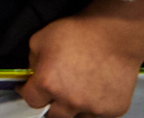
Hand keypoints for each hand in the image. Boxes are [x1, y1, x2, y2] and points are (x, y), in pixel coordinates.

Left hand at [20, 15, 143, 117]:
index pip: (31, 101)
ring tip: (77, 90)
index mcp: (48, 83)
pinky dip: (93, 106)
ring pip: (77, 117)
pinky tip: (95, 89)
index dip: (28, 92)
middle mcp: (69, 101)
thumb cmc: (79, 33)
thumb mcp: (40, 39)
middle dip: (50, 104)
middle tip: (54, 91)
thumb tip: (34, 74)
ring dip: (73, 108)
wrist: (115, 35)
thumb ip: (32, 62)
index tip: (29, 89)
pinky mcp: (113, 110)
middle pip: (53, 115)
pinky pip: (98, 114)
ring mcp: (93, 108)